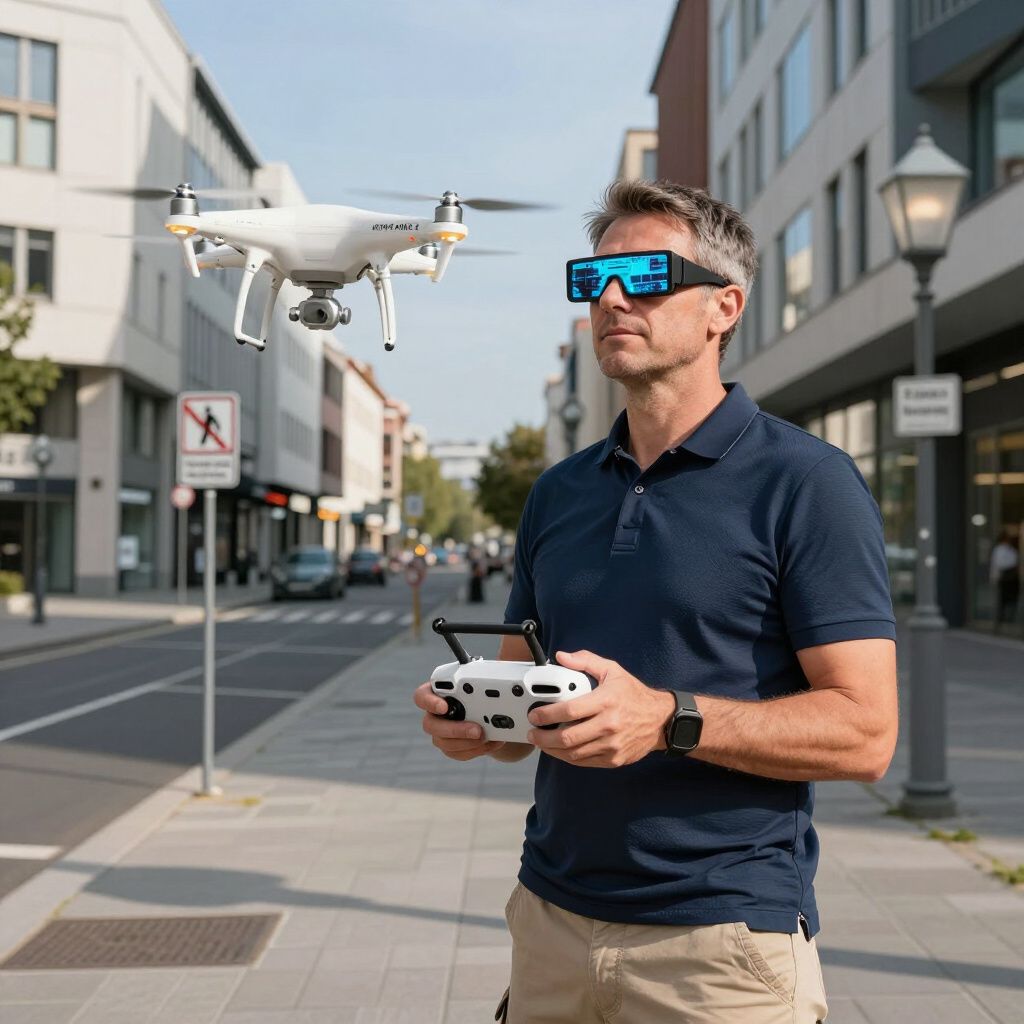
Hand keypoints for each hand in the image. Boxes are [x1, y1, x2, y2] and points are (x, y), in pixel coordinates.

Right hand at [413, 682, 505, 760]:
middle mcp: (434, 714)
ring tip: (488, 737)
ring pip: (444, 743)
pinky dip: (478, 750)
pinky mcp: (452, 747)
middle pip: (431, 725)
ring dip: (468, 743)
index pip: (421, 697)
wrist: (489, 710)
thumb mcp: (482, 677)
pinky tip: (492, 742)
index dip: (429, 702)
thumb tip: (500, 659)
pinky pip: (460, 753)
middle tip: (477, 730)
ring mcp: (441, 732)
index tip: (444, 707)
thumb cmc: (480, 688)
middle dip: (455, 730)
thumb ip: (483, 673)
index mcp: (436, 693)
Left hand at [526, 650, 674, 767]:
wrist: (661, 720)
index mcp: (606, 701)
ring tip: (542, 742)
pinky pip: (585, 762)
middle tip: (533, 733)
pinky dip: (568, 757)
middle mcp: (609, 725)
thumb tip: (562, 657)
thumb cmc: (634, 694)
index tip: (535, 714)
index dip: (546, 715)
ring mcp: (611, 745)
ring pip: (573, 753)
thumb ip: (585, 661)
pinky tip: (560, 750)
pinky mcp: (614, 759)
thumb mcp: (612, 670)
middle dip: (543, 737)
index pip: (569, 711)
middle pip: (567, 737)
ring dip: (552, 750)